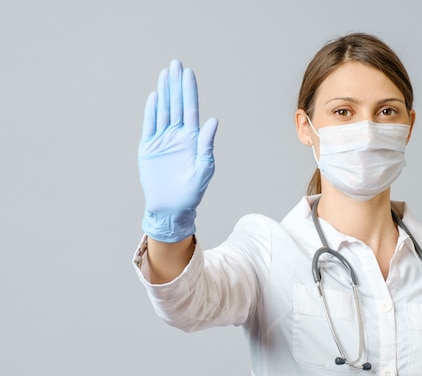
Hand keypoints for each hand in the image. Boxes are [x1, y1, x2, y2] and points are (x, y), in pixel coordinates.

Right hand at [138, 59, 217, 241]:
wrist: (171, 207)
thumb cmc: (192, 191)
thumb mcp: (204, 168)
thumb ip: (206, 144)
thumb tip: (213, 121)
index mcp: (192, 138)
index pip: (190, 109)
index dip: (189, 91)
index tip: (189, 73)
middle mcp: (177, 135)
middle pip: (176, 104)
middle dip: (176, 84)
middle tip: (176, 63)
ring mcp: (162, 140)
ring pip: (163, 111)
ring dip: (164, 92)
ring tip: (165, 73)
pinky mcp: (148, 148)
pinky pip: (149, 125)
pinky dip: (151, 111)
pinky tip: (154, 96)